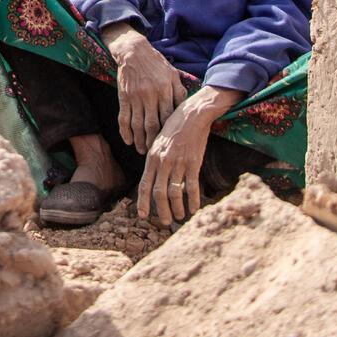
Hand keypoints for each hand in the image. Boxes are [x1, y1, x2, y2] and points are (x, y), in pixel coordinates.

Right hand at [101, 25, 184, 152]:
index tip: (170, 144)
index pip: (168, 116)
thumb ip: (179, 92)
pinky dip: (124, 131)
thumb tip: (185, 109)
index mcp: (164, 90)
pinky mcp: (123, 96)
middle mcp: (150, 95)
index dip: (168, 132)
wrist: (134, 51)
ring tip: (141, 151)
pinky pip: (123, 117)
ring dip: (139, 140)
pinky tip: (128, 141)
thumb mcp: (172, 74)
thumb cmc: (156, 63)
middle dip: (153, 141)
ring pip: (137, 124)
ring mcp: (135, 97)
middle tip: (154, 154)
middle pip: (152, 124)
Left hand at [138, 86, 241, 225]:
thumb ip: (156, 160)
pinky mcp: (193, 163)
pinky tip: (194, 209)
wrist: (192, 114)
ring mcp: (178, 163)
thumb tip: (154, 177)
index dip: (143, 202)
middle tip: (164, 222)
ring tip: (179, 217)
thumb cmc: (175, 127)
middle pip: (159, 193)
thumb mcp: (160, 142)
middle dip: (161, 210)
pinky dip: (193, 200)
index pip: (144, 184)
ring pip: (174, 193)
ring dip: (176, 208)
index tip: (142, 216)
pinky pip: (192, 187)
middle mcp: (163, 162)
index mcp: (152, 157)